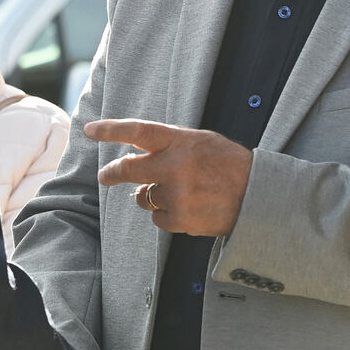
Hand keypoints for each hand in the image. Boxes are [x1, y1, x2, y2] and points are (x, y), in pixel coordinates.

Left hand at [85, 118, 252, 235]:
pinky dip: (167, 215)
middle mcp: (175, 166)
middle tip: (106, 176)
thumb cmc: (228, 164)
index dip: (110, 130)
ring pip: (143, 197)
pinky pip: (157, 219)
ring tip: (182, 192)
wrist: (258, 196)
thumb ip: (169, 144)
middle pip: (127, 169)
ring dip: (152, 196)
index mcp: (180, 141)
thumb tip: (135, 150)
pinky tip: (190, 208)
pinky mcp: (180, 219)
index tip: (90, 130)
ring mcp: (176, 194)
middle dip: (112, 173)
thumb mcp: (200, 142)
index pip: (137, 131)